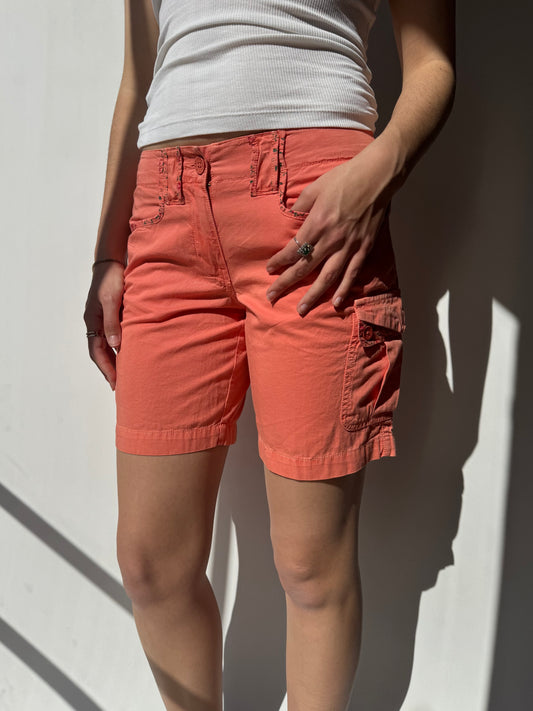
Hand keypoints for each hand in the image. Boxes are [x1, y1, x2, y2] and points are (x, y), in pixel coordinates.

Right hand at [83, 261, 124, 389]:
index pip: (97, 352)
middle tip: (118, 386)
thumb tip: (115, 346)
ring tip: (123, 376)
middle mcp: (95, 323)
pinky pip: (112, 337)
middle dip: (109, 370)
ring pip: (106, 346)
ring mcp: (102, 320)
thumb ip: (112, 322)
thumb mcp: (111, 300)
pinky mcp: (111, 315)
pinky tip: (128, 355)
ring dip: (113, 361)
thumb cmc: (112, 280)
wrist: (112, 263)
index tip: (115, 383)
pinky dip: (119, 349)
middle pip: (100, 352)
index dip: (106, 368)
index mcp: (93, 321)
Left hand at [265, 139, 399, 315]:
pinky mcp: (364, 247)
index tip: (269, 269)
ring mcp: (349, 245)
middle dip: (286, 283)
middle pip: (305, 267)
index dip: (280, 261)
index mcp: (317, 223)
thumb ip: (302, 204)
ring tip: (301, 309)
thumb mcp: (316, 187)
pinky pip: (352, 273)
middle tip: (272, 296)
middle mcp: (332, 238)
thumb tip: (292, 216)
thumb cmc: (345, 177)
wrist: (377, 176)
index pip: (294, 249)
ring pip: (328, 276)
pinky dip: (344, 289)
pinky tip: (336, 303)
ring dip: (313, 295)